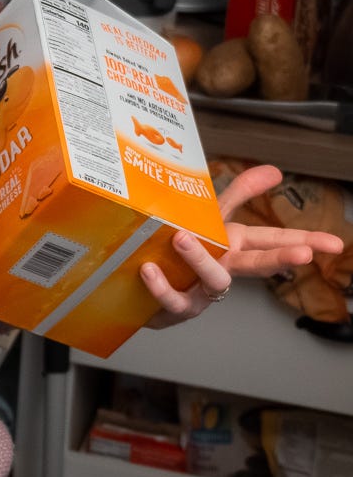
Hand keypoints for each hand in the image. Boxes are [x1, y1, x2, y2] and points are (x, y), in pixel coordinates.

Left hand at [141, 163, 344, 327]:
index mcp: (233, 245)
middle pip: (256, 264)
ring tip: (182, 238)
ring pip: (213, 279)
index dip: (305, 241)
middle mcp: (224, 267)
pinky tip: (149, 270)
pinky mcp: (177, 307)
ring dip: (200, 259)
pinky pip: (173, 298)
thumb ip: (239, 193)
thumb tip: (274, 170)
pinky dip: (162, 285)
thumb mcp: (209, 215)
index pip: (273, 241)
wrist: (142, 284)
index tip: (335, 244)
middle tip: (301, 254)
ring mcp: (203, 290)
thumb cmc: (180, 248)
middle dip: (280, 258)